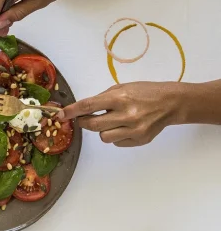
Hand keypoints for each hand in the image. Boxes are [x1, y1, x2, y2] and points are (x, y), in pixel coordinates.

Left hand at [60, 82, 181, 146]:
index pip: (89, 105)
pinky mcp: (140, 140)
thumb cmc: (144, 92)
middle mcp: (126, 115)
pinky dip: (116, 136)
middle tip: (85, 118)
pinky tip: (124, 127)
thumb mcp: (122, 87)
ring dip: (102, 130)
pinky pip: (117, 143)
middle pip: (93, 125)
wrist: (170, 103)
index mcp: (120, 98)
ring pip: (103, 137)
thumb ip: (103, 98)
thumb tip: (83, 109)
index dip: (72, 111)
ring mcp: (134, 130)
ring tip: (111, 121)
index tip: (60, 115)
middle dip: (84, 122)